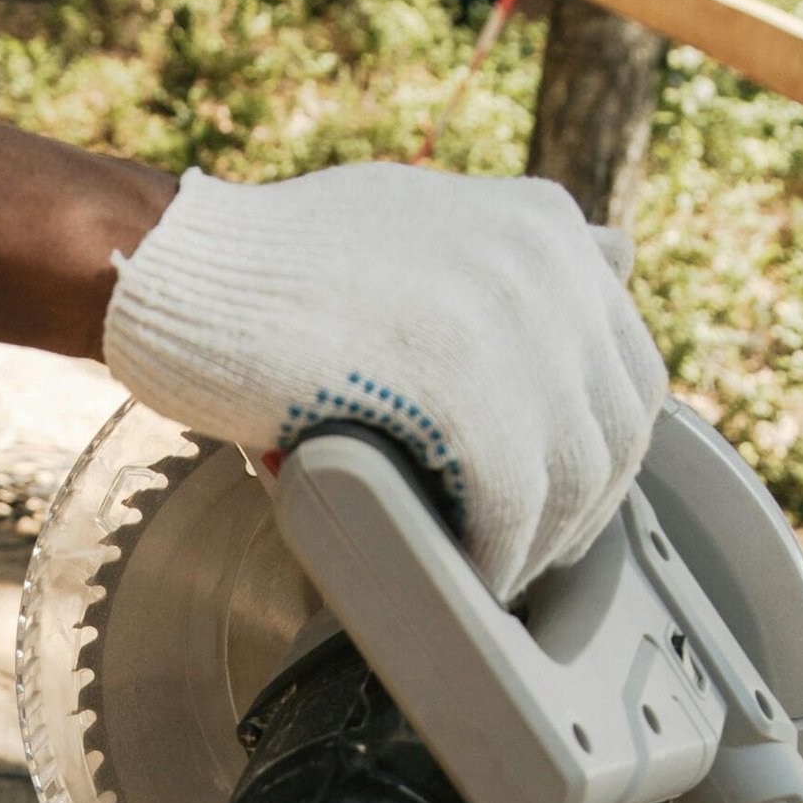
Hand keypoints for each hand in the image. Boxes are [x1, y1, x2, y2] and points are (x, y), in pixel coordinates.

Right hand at [103, 162, 667, 602]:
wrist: (177, 269)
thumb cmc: (272, 274)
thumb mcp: (420, 227)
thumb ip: (505, 259)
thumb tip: (610, 260)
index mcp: (542, 226)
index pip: (625, 365)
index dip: (600, 454)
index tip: (559, 506)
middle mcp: (543, 261)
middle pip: (613, 425)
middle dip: (580, 510)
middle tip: (525, 555)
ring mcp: (506, 319)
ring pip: (573, 472)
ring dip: (539, 544)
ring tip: (491, 575)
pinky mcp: (456, 384)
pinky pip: (510, 501)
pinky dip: (494, 554)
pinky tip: (466, 576)